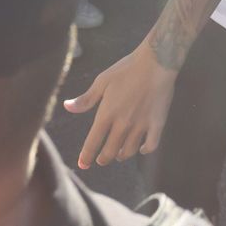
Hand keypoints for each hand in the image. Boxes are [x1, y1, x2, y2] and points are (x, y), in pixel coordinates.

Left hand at [64, 42, 178, 167]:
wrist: (157, 61)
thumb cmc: (127, 69)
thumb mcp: (102, 81)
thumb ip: (86, 99)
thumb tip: (67, 106)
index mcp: (107, 114)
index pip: (92, 143)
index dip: (86, 156)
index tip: (83, 164)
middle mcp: (123, 124)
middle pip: (110, 151)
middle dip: (103, 159)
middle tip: (101, 160)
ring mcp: (141, 125)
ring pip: (128, 151)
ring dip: (121, 155)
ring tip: (118, 154)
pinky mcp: (157, 123)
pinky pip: (151, 145)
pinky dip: (145, 150)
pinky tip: (141, 149)